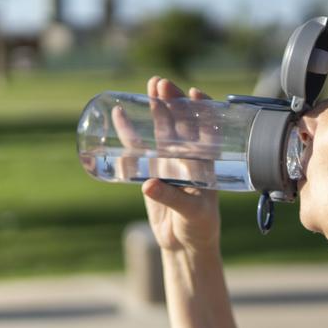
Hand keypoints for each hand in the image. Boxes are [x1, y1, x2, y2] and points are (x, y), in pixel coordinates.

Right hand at [122, 76, 221, 250]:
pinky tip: (121, 115)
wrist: (184, 244)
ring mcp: (169, 161)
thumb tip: (147, 184)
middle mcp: (189, 158)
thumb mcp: (191, 212)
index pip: (206, 129)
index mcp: (206, 162)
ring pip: (161, 130)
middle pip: (180, 123)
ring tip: (148, 87)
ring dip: (154, 109)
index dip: (201, 109)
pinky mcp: (150, 170)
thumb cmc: (199, 226)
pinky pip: (139, 147)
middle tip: (161, 83)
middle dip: (172, 102)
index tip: (194, 92)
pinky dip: (130, 132)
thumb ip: (171, 197)